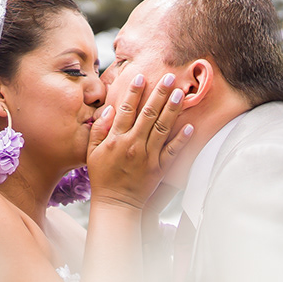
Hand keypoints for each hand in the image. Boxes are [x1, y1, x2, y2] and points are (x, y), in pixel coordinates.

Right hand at [87, 73, 192, 208]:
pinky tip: (190, 126)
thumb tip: (109, 110)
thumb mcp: (92, 153)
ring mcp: (148, 157)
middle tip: (169, 77)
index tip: (142, 77)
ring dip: (172, 109)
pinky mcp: (159, 169)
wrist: (116, 204)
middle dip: (159, 93)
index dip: (134, 92)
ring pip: (162, 128)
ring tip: (181, 93)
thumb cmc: (102, 177)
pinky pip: (172, 151)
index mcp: (116, 140)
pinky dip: (182, 139)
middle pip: (148, 114)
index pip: (126, 110)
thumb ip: (99, 130)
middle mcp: (133, 145)